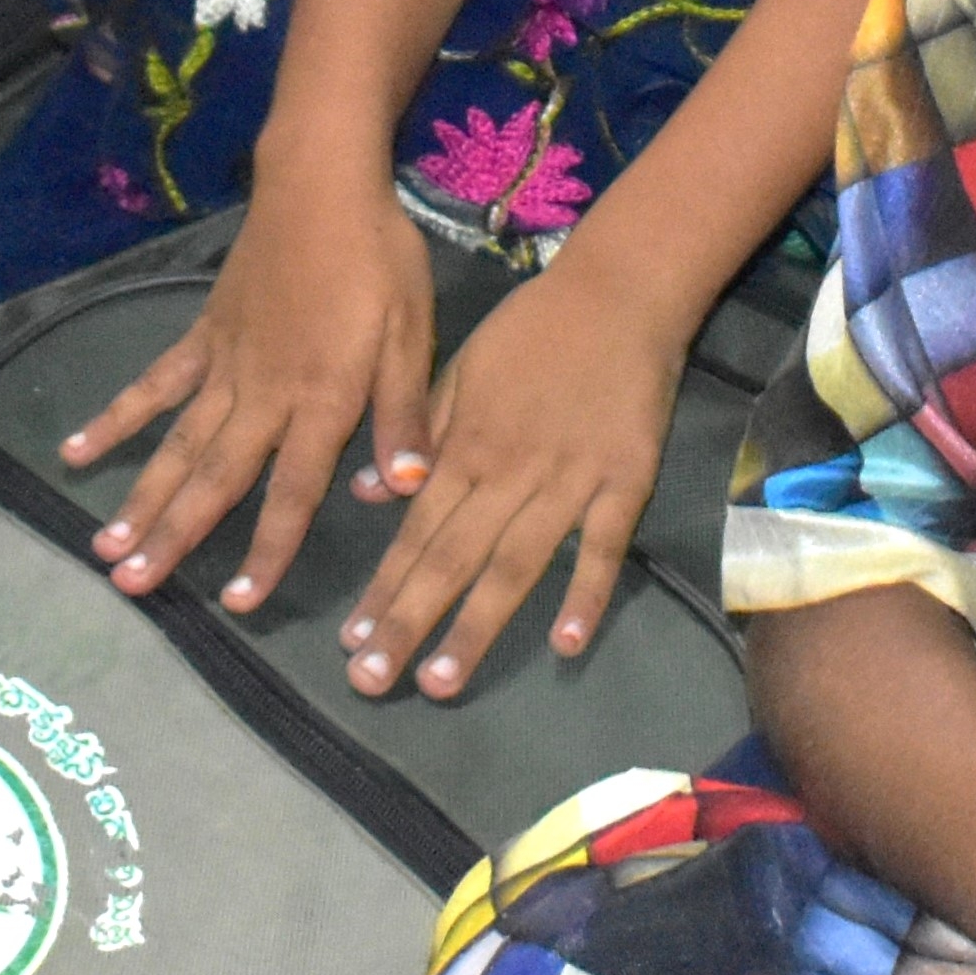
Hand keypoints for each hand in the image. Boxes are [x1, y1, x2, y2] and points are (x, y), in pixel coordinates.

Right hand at [61, 162, 434, 615]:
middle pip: (216, 478)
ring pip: (178, 443)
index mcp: (323, 399)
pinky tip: (75, 452)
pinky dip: (116, 419)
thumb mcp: (412, 334)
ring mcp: (224, 364)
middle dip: (176, 536)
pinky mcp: (202, 336)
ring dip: (141, 497)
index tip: (237, 603)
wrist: (321, 183)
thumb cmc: (380, 258)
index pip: (293, 491)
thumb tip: (406, 488)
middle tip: (132, 587)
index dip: (267, 549)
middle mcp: (264, 393)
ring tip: (105, 548)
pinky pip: (153, 385)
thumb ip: (404, 413)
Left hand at [334, 255, 692, 700]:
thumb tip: (368, 492)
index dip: (382, 589)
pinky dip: (585, 594)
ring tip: (441, 681)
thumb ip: (418, 433)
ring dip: (474, 626)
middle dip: (408, 623)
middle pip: (451, 561)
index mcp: (464, 448)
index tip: (350, 641)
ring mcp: (568, 482)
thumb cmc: (532, 331)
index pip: (414, 533)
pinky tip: (566, 645)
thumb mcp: (459, 369)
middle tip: (371, 681)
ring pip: (514, 566)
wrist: (617, 293)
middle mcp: (507, 474)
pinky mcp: (625, 482)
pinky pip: (603, 547)